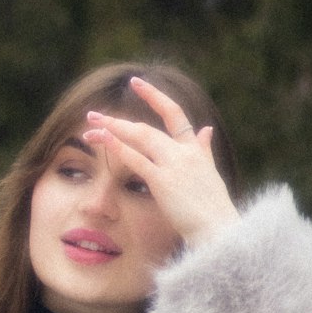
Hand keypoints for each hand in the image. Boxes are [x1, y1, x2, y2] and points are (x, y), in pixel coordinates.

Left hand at [83, 77, 238, 247]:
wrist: (220, 229)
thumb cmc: (214, 208)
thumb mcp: (211, 173)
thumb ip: (205, 150)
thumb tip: (207, 129)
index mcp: (195, 149)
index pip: (174, 114)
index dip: (155, 96)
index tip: (136, 83)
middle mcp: (184, 152)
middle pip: (146, 128)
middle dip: (118, 121)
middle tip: (94, 115)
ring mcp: (174, 165)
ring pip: (139, 137)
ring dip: (113, 129)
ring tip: (91, 126)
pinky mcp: (163, 181)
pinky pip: (136, 159)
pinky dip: (118, 147)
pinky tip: (102, 139)